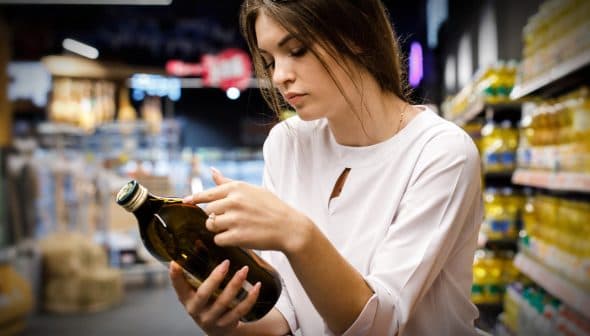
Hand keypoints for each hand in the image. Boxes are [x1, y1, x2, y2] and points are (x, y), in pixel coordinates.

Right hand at [169, 260, 260, 335]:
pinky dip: (250, 298)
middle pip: (204, 294)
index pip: (178, 288)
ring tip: (244, 270)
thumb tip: (199, 244)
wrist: (219, 329)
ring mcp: (212, 319)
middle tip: (226, 263)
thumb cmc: (208, 302)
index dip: (175, 277)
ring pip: (224, 302)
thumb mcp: (199, 290)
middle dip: (215, 278)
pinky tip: (256, 287)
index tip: (175, 263)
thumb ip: (199, 272)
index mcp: (187, 299)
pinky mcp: (227, 324)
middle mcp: (197, 310)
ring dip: (235, 285)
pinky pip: (240, 311)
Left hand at [183, 168, 309, 252]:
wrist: (289, 227)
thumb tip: (211, 170)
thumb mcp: (252, 190)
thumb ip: (228, 183)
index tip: (185, 201)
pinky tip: (237, 238)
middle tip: (230, 220)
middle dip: (216, 217)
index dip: (194, 198)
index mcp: (237, 188)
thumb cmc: (272, 207)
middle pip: (208, 211)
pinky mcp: (237, 236)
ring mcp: (235, 219)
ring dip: (218, 229)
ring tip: (234, 229)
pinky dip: (225, 240)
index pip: (207, 193)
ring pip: (211, 225)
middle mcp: (234, 201)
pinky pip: (218, 239)